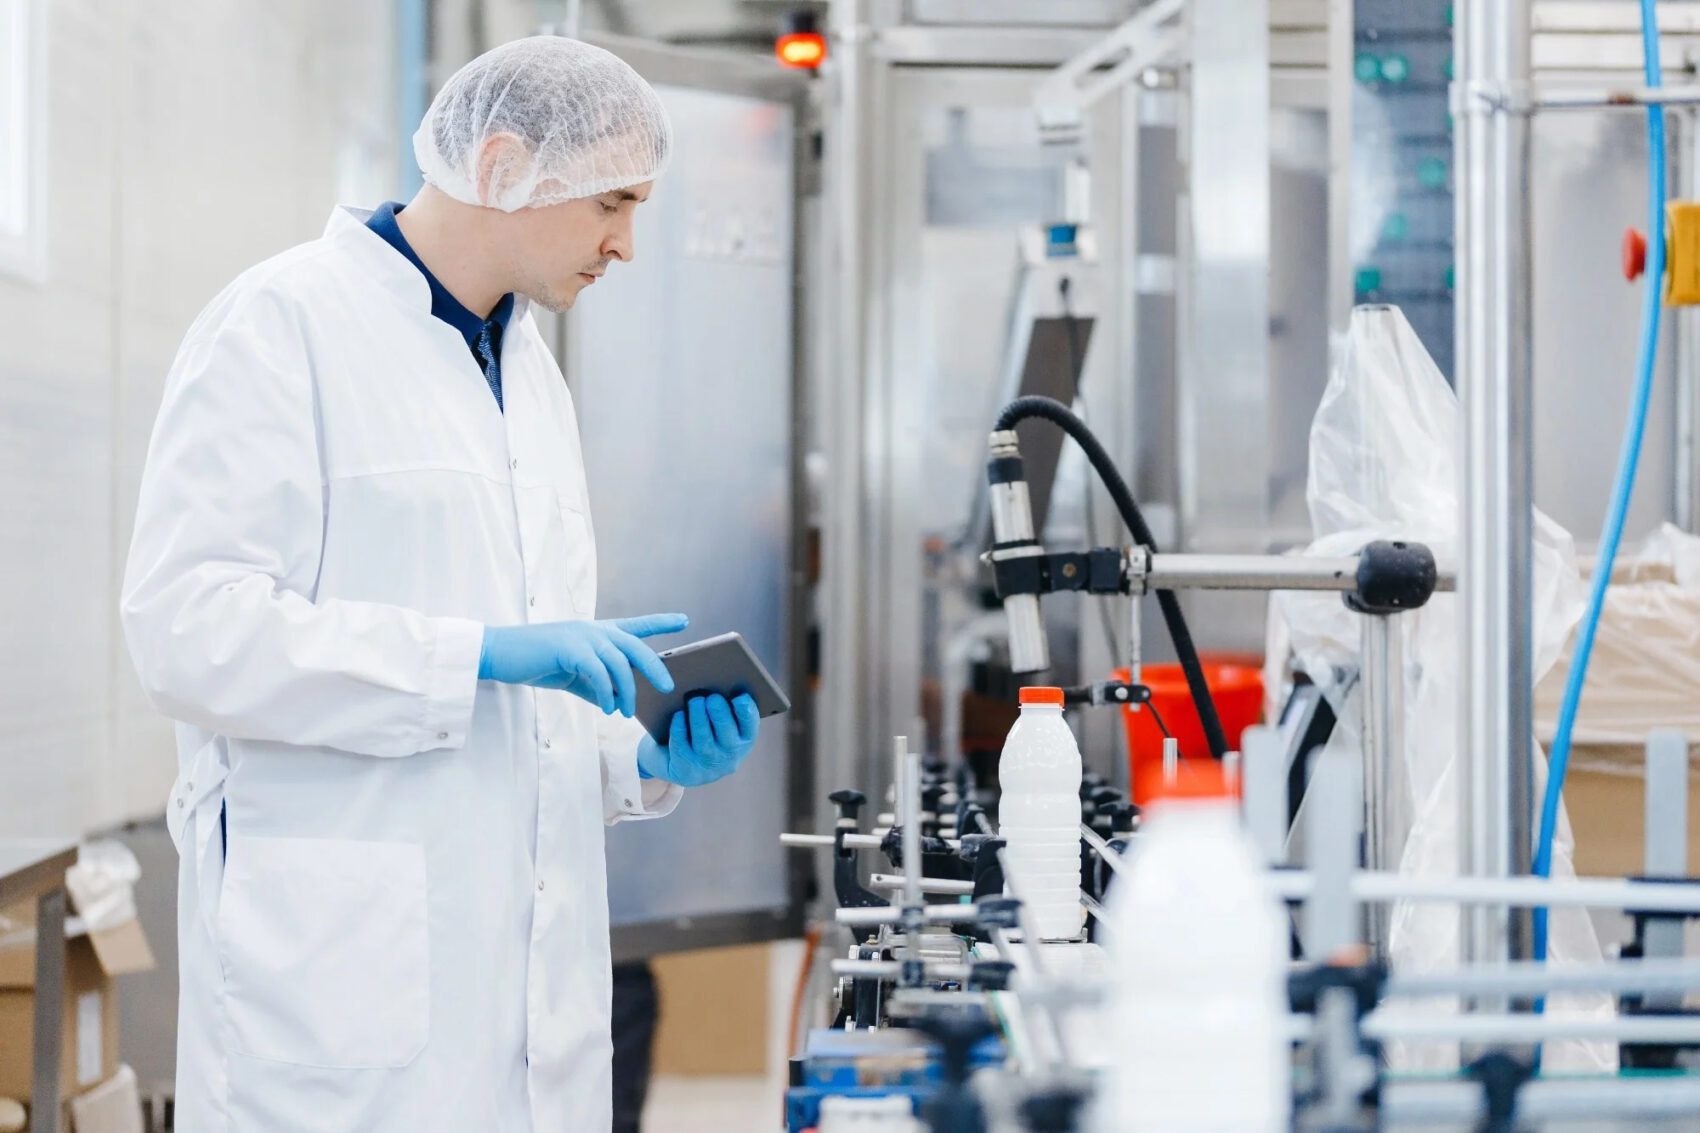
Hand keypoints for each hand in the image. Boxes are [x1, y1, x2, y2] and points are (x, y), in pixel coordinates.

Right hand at [478, 614, 686, 716]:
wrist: (501, 654)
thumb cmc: (536, 663)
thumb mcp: (573, 675)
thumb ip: (598, 685)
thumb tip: (620, 702)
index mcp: (597, 632)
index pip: (636, 625)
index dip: (661, 622)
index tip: (684, 620)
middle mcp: (594, 629)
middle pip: (635, 646)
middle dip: (655, 667)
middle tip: (668, 687)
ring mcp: (582, 636)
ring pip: (619, 662)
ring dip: (627, 690)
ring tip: (626, 712)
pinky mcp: (569, 648)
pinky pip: (597, 672)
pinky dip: (605, 692)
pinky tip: (607, 708)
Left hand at [637, 693, 759, 786]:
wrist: (680, 761)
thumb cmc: (705, 730)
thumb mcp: (719, 721)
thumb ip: (723, 705)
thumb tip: (716, 681)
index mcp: (743, 738)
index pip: (750, 725)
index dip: (746, 712)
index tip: (740, 697)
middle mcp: (730, 754)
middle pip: (727, 735)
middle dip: (720, 715)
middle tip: (712, 698)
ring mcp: (708, 764)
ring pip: (704, 742)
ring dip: (699, 719)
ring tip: (695, 701)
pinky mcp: (686, 769)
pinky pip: (682, 747)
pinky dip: (680, 730)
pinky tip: (677, 715)